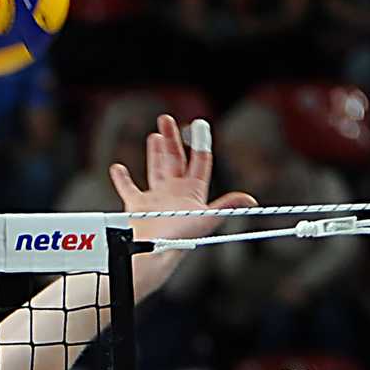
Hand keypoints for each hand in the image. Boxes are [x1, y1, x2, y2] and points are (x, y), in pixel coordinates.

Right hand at [110, 114, 256, 243]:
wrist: (152, 251)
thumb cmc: (179, 237)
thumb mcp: (207, 218)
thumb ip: (227, 206)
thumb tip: (251, 201)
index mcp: (192, 192)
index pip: (199, 160)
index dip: (200, 142)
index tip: (199, 124)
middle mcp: (175, 192)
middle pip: (176, 158)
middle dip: (173, 138)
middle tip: (167, 119)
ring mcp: (156, 198)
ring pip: (156, 167)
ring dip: (155, 151)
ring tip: (155, 135)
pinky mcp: (136, 205)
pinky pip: (128, 187)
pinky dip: (121, 178)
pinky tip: (118, 167)